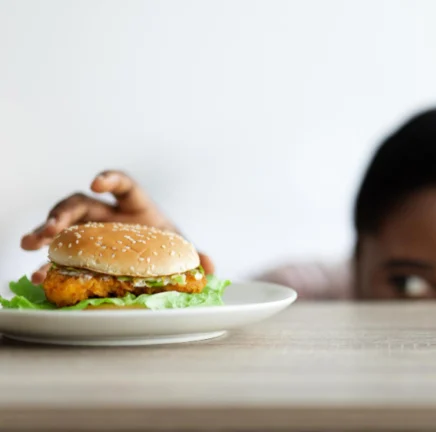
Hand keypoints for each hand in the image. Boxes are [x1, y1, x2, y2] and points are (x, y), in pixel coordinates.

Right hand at [21, 170, 214, 281]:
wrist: (156, 260)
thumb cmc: (165, 246)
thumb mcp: (180, 250)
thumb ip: (195, 256)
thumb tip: (210, 267)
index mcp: (136, 206)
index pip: (123, 185)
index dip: (111, 180)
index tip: (99, 183)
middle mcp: (108, 213)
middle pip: (81, 203)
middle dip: (63, 212)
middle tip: (50, 227)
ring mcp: (89, 229)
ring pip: (61, 223)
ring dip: (43, 230)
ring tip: (29, 243)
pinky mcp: (79, 250)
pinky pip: (59, 253)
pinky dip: (47, 262)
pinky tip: (37, 275)